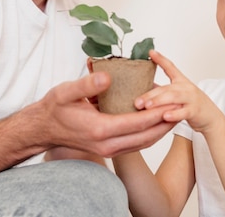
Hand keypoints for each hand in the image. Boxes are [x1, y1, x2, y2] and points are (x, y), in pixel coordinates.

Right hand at [37, 70, 176, 157]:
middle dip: (165, 123)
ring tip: (175, 116)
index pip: (137, 122)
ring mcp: (108, 149)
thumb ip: (87, 84)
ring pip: (143, 143)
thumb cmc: (54, 109)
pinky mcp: (108, 149)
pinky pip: (135, 144)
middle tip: (181, 109)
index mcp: (100, 129)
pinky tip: (156, 123)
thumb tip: (107, 76)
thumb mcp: (66, 91)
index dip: (157, 113)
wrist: (42, 129)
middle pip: (146, 136)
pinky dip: (149, 134)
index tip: (172, 103)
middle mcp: (107, 144)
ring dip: (160, 130)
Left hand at [135, 50, 219, 133]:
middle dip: (151, 95)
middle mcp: (186, 87)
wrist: (211, 116)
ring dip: (159, 102)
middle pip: (166, 88)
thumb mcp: (178, 94)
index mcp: (181, 81)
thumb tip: (142, 90)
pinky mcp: (195, 110)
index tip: (150, 52)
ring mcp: (191, 98)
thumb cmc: (191, 105)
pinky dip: (174, 114)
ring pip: (174, 98)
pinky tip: (165, 116)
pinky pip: (184, 112)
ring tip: (147, 106)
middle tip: (137, 101)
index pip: (170, 67)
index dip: (160, 59)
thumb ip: (164, 92)